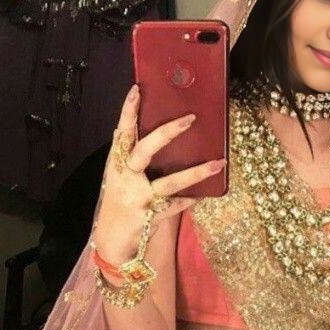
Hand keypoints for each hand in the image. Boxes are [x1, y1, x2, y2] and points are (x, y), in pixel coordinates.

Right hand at [94, 84, 225, 264]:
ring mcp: (138, 197)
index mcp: (116, 164)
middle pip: (144, 150)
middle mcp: (125, 177)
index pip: (121, 132)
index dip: (128, 111)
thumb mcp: (118, 177)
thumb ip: (130, 157)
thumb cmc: (119, 203)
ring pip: (170, 182)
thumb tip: (151, 132)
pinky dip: (190, 199)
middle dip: (166, 133)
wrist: (111, 240)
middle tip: (190, 119)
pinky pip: (176, 205)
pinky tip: (203, 196)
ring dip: (196, 172)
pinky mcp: (151, 214)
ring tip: (219, 163)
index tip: (137, 89)